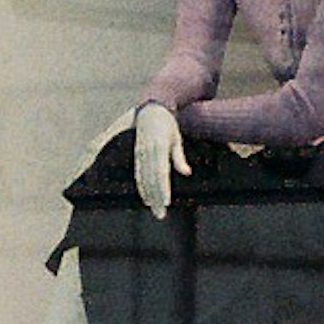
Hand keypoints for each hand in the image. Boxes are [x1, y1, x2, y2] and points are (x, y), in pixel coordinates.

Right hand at [131, 101, 188, 215]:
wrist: (152, 109)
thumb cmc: (168, 124)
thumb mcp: (177, 139)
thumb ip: (179, 157)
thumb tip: (187, 173)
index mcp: (158, 147)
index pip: (160, 172)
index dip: (162, 188)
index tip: (166, 202)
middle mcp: (147, 152)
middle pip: (151, 180)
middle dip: (155, 198)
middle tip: (161, 214)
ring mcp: (140, 154)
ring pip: (143, 179)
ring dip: (148, 196)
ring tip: (155, 210)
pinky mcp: (137, 155)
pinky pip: (138, 174)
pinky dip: (142, 187)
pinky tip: (146, 199)